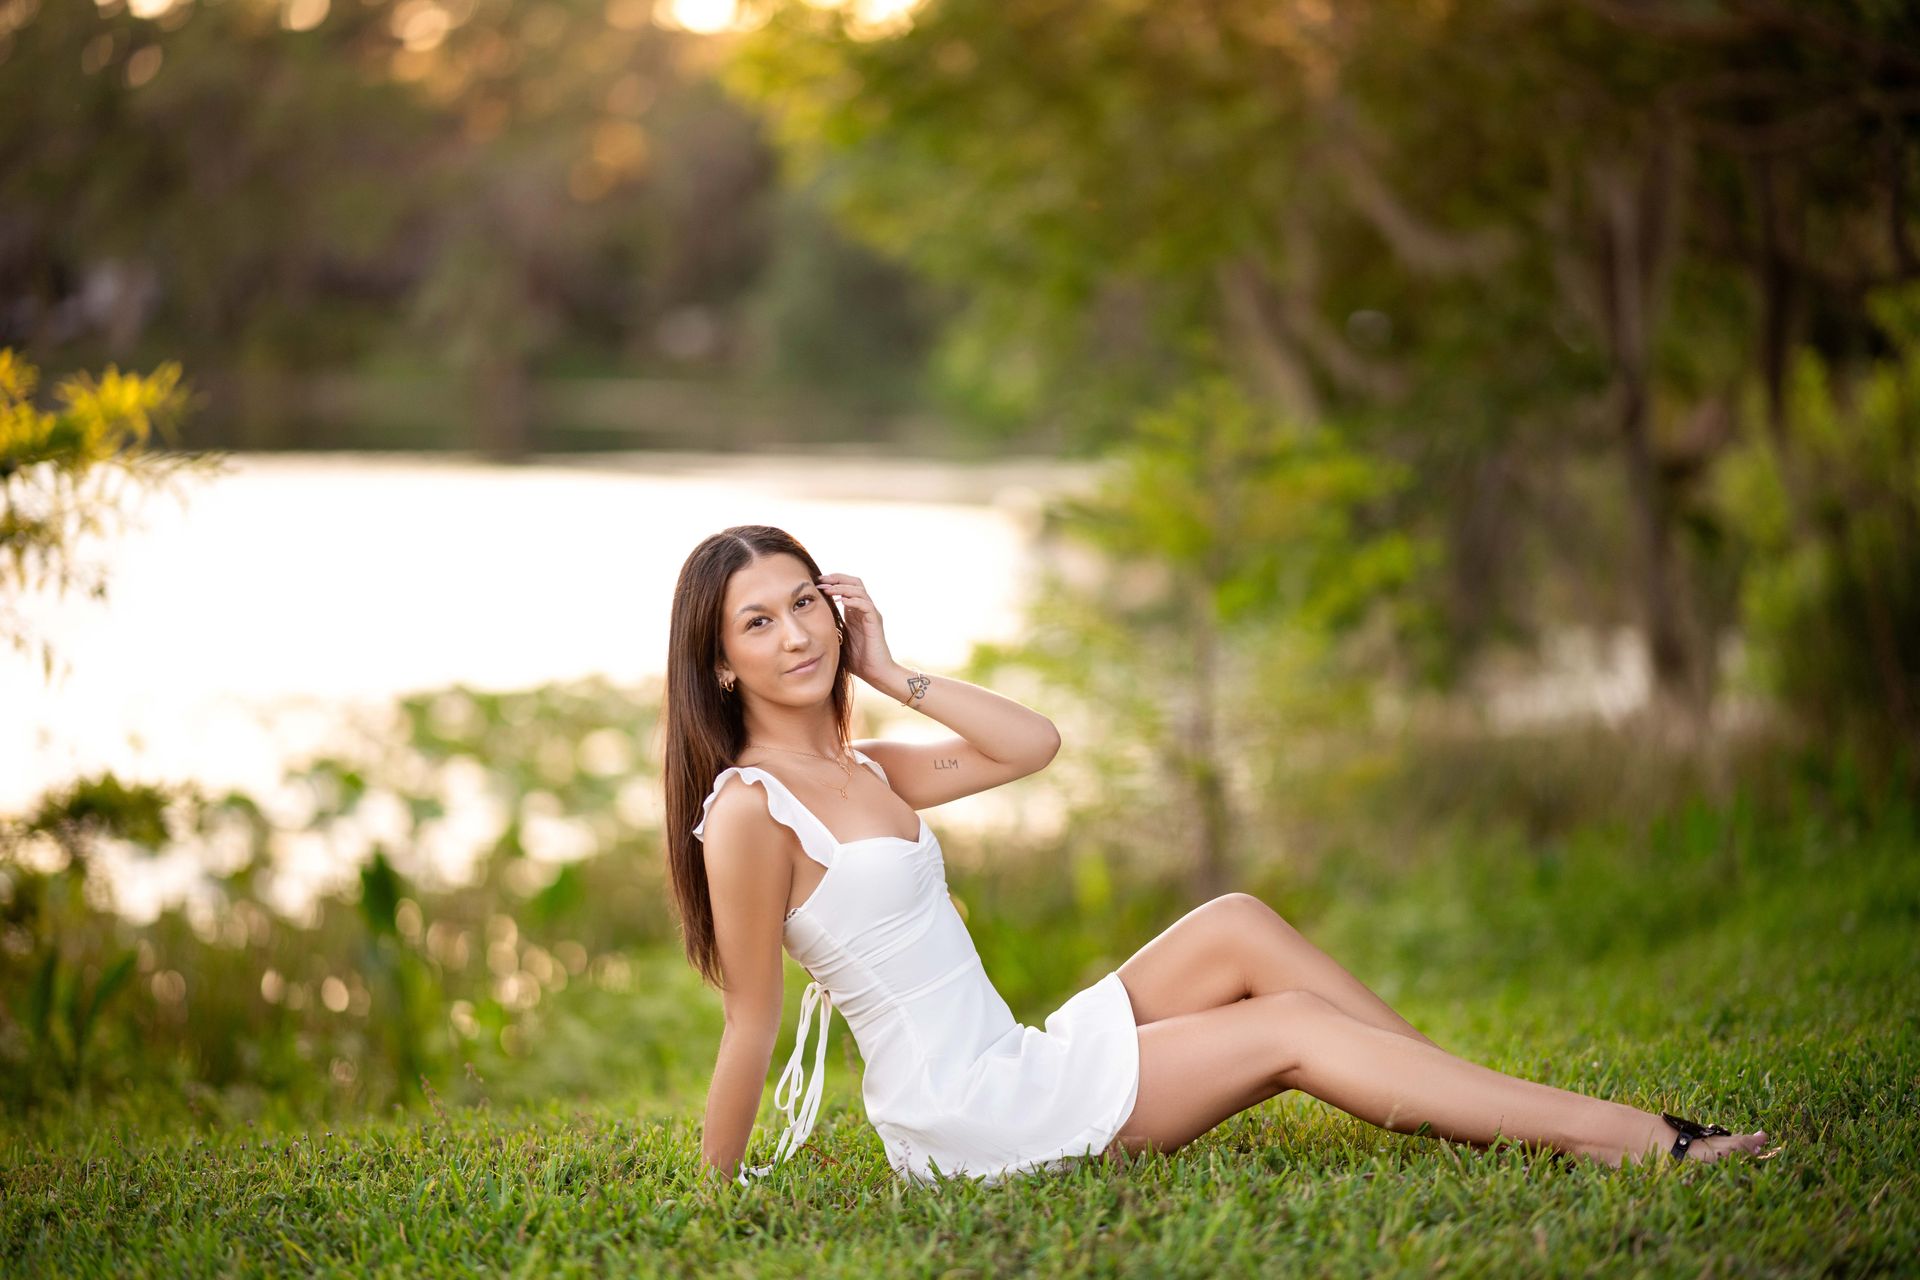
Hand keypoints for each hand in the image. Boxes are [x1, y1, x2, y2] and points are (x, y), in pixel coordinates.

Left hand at [815, 573, 897, 688]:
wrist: (875, 673)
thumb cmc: (857, 659)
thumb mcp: (838, 640)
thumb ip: (829, 628)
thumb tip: (808, 624)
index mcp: (855, 611)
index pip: (847, 586)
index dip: (833, 581)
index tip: (816, 583)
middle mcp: (864, 609)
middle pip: (855, 582)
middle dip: (837, 578)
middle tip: (821, 580)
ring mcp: (871, 614)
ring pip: (859, 590)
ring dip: (842, 587)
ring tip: (827, 589)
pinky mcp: (875, 622)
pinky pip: (865, 605)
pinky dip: (853, 600)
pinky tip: (841, 601)